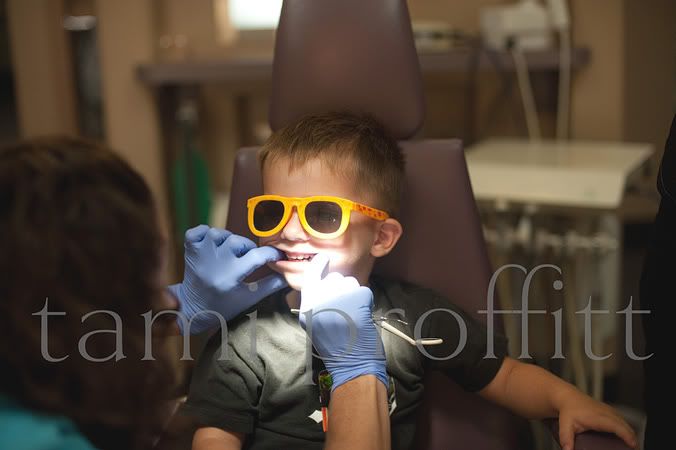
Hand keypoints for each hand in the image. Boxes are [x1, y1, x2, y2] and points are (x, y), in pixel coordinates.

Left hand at [168, 225, 286, 333]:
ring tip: (230, 253)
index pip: (257, 256)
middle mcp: (214, 262)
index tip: (277, 256)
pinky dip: (207, 233)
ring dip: (228, 239)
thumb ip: (269, 286)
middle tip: (247, 259)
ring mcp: (200, 254)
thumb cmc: (223, 306)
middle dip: (247, 248)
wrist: (191, 308)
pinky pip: (199, 230)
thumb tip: (290, 277)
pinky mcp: (189, 249)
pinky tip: (213, 245)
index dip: (271, 254)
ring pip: (220, 233)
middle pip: (238, 241)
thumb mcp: (248, 299)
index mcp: (230, 276)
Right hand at [299, 254, 386, 390]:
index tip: (324, 260)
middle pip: (333, 278)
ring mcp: (340, 297)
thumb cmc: (334, 347)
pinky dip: (366, 301)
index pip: (311, 273)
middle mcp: (321, 298)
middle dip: (341, 288)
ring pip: (350, 282)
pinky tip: (362, 316)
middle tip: (344, 307)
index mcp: (308, 305)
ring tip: (353, 314)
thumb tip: (321, 282)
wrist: (353, 364)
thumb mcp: (312, 325)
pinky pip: (364, 290)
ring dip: (354, 294)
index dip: (318, 264)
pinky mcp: (358, 298)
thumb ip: (314, 303)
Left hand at [557, 390, 636, 449]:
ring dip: (630, 432)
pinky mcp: (609, 410)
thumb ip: (566, 438)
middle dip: (632, 437)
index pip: (616, 426)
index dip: (626, 435)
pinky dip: (626, 428)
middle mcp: (605, 412)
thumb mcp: (565, 425)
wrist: (567, 397)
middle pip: (625, 425)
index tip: (633, 444)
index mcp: (597, 417)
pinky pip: (622, 419)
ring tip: (633, 445)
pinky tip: (626, 435)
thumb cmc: (567, 410)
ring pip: (625, 422)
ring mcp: (608, 410)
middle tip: (635, 449)